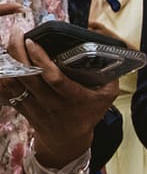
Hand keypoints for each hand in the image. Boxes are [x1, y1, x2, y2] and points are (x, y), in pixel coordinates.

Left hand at [4, 22, 117, 164]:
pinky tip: (6, 58)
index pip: (54, 79)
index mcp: (73, 99)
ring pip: (14, 82)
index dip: (41, 60)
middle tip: (17, 33)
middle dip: (18, 51)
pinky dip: (4, 72)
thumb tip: (110, 51)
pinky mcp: (21, 107)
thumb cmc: (88, 114)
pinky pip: (7, 89)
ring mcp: (34, 106)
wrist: (68, 140)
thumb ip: (110, 75)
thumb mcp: (107, 97)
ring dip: (9, 60)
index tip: (34, 42)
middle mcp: (51, 102)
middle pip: (28, 75)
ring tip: (11, 41)